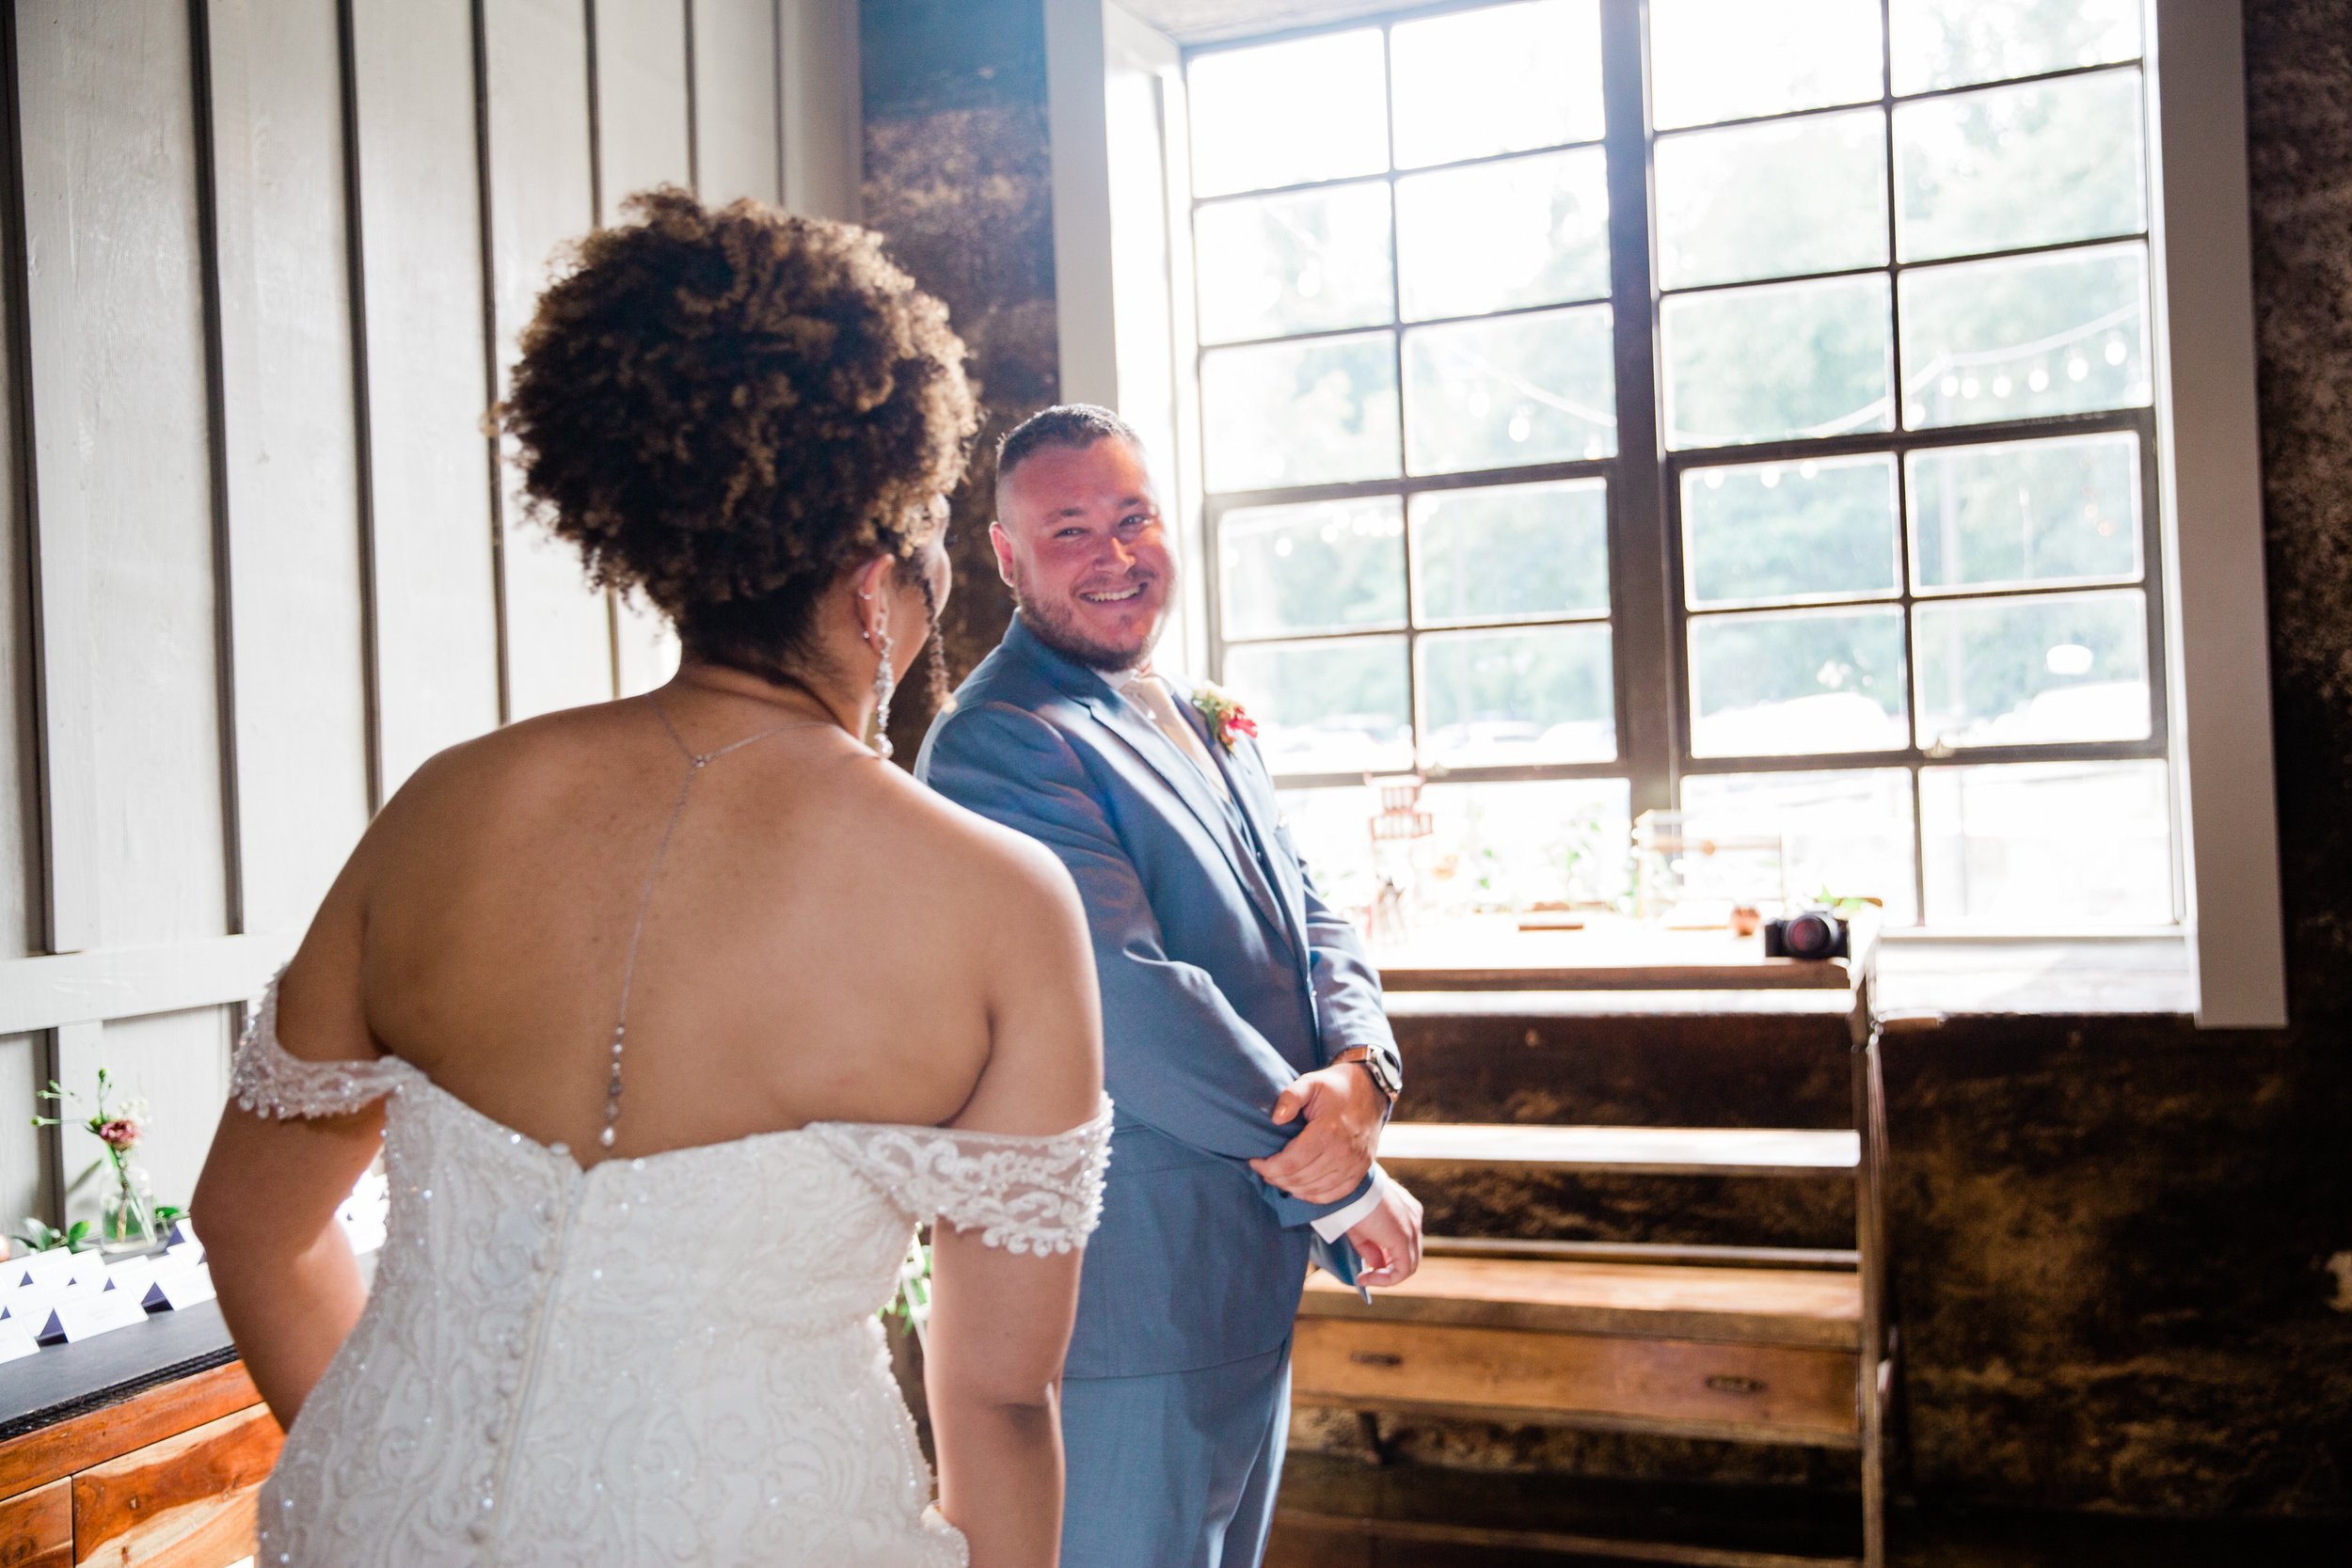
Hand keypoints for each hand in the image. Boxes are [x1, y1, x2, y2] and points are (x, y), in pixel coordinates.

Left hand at [1247, 1062, 1383, 1202]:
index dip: (1268, 1167)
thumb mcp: (1310, 1082)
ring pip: (1316, 1190)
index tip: (1254, 1161)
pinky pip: (1335, 1194)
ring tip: (1277, 1178)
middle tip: (1264, 1170)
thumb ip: (1291, 1097)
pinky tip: (1300, 1189)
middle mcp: (1344, 1151)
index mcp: (1328, 1130)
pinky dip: (1314, 1196)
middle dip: (1276, 1178)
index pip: (1291, 1162)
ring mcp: (1355, 1164)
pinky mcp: (1361, 1170)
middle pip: (1301, 1178)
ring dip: (1292, 1188)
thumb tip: (1276, 1119)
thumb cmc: (1335, 1087)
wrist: (1371, 1091)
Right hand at [1347, 1182, 1424, 1287]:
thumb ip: (1372, 1249)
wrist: (1348, 1184)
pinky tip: (1366, 1278)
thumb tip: (1376, 1267)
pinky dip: (1386, 1280)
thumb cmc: (1349, 1199)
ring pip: (1409, 1265)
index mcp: (1407, 1209)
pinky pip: (1402, 1270)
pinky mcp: (1403, 1239)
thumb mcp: (1361, 1227)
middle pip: (1410, 1254)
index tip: (1367, 1264)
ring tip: (1365, 1278)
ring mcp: (1412, 1228)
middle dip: (1389, 1268)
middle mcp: (1414, 1218)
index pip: (1405, 1242)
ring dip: (1387, 1277)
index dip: (1388, 1258)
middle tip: (1366, 1274)